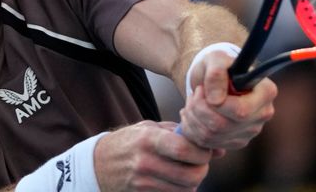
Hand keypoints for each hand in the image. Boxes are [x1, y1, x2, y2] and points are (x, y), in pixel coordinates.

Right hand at [93, 121, 223, 191]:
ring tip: (187, 170)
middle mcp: (145, 162)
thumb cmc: (128, 142)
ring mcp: (144, 182)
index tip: (204, 149)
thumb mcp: (149, 129)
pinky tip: (175, 180)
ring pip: (186, 190)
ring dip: (193, 182)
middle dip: (202, 169)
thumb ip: (181, 134)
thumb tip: (217, 148)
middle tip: (200, 162)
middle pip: (191, 175)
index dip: (202, 151)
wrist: (98, 164)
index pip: (185, 149)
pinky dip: (181, 190)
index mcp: (148, 140)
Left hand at [179, 50, 276, 148]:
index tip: (203, 90)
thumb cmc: (219, 67)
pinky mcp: (235, 142)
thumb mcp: (215, 59)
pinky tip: (192, 113)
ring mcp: (249, 131)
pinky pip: (206, 143)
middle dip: (199, 109)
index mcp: (265, 92)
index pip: (241, 110)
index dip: (216, 104)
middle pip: (223, 125)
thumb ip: (216, 73)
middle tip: (194, 93)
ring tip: (192, 101)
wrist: (213, 80)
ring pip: (212, 136)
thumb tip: (215, 99)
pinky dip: (192, 128)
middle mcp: (262, 115)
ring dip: (193, 117)